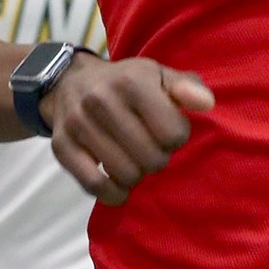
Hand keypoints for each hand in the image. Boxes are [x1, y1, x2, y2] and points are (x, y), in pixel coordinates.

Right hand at [40, 54, 213, 205]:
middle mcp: (102, 100)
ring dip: (138, 175)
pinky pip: (94, 185)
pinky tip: (121, 187)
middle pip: (151, 158)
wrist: (70, 82)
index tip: (169, 131)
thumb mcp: (158, 75)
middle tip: (153, 149)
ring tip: (137, 161)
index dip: (177, 138)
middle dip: (159, 159)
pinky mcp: (62, 147)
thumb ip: (186, 87)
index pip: (173, 133)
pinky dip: (113, 194)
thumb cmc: (125, 83)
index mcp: (132, 81)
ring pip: (126, 174)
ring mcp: (79, 124)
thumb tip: (206, 104)